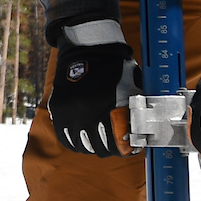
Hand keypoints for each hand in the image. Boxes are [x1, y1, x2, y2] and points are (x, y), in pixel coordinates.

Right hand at [46, 20, 136, 156]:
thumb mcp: (131, 87)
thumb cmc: (114, 67)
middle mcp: (84, 112)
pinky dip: (75, 142)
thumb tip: (143, 133)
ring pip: (81, 146)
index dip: (125, 150)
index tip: (129, 149)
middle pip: (99, 148)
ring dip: (92, 146)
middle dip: (110, 149)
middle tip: (115, 145)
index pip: (115, 143)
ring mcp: (68, 112)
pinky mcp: (57, 110)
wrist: (87, 49)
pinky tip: (84, 139)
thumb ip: (135, 110)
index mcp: (105, 106)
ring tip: (100, 141)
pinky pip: (65, 138)